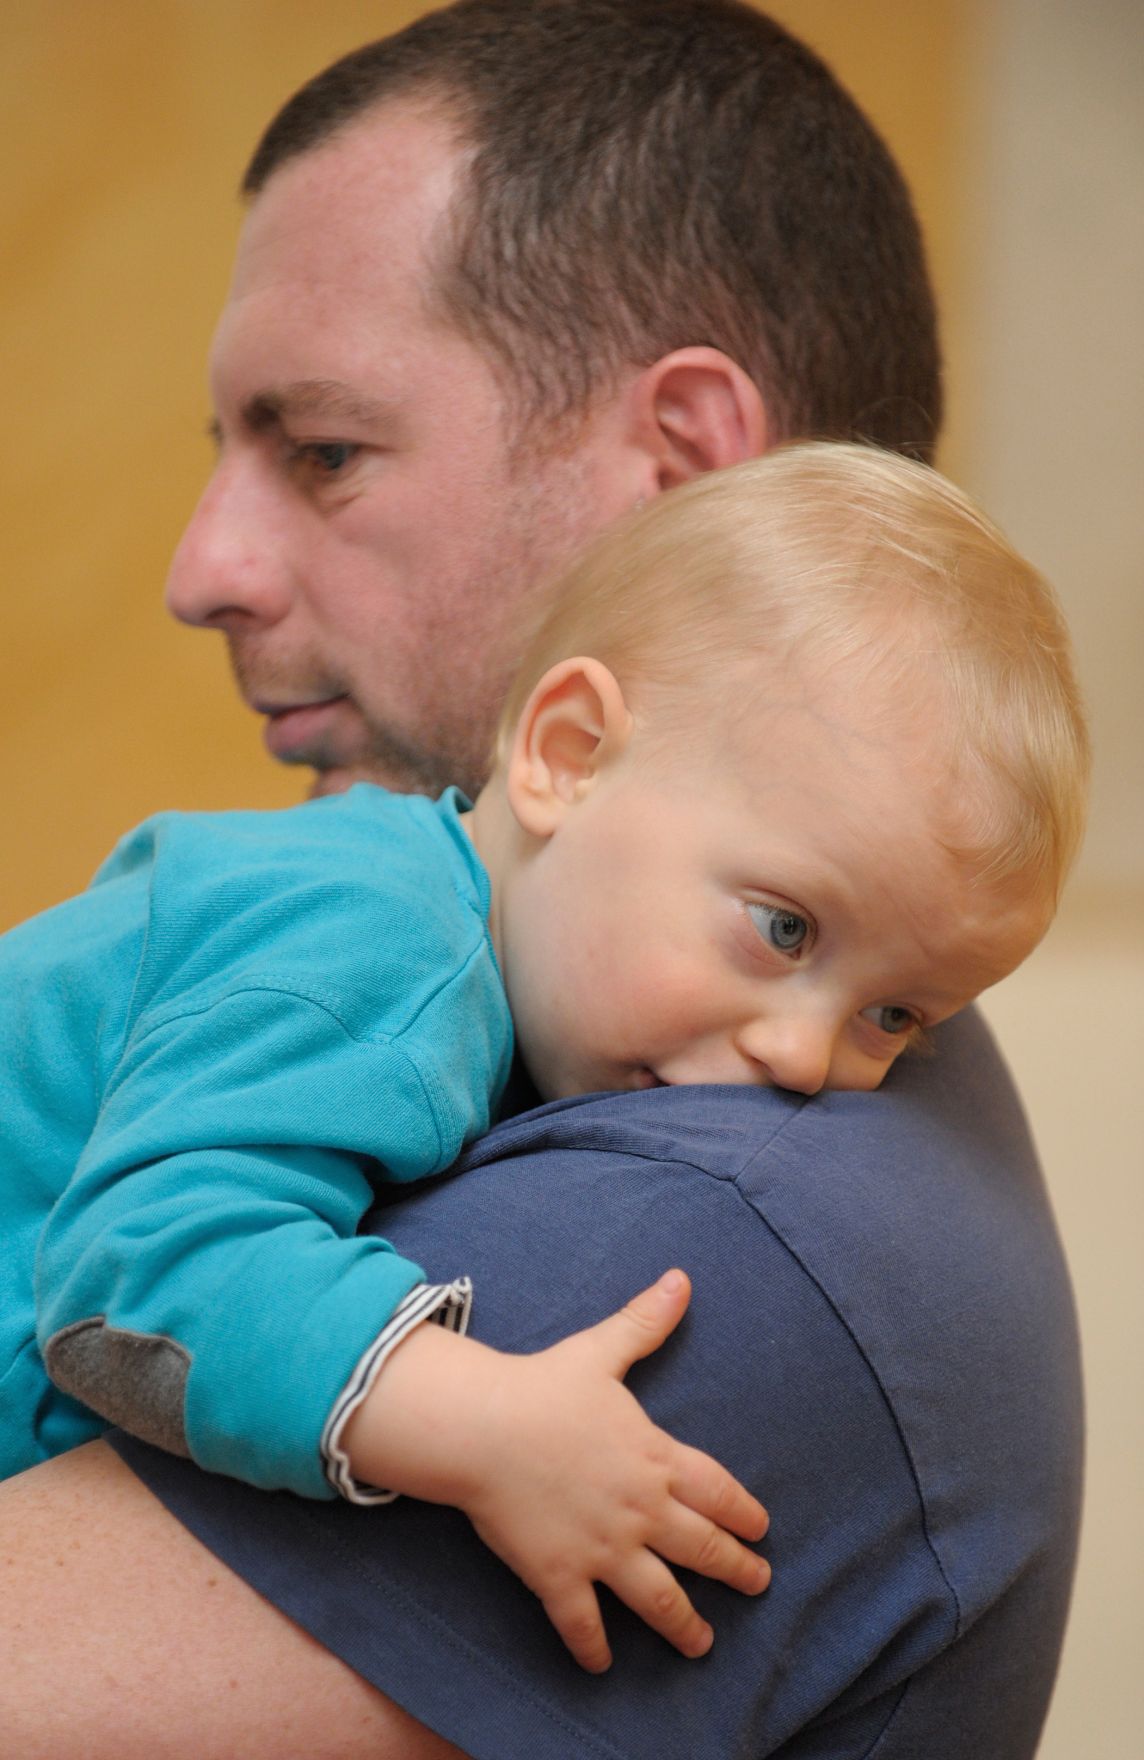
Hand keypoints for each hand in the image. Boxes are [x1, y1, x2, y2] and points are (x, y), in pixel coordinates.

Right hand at [342, 1270, 769, 1671]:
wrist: (484, 1428)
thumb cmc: (543, 1387)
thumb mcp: (602, 1352)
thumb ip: (646, 1322)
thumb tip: (681, 1278)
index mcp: (656, 1457)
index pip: (718, 1491)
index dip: (744, 1512)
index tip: (762, 1528)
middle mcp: (641, 1510)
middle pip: (702, 1549)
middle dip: (736, 1570)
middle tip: (758, 1585)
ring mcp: (603, 1549)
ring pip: (658, 1600)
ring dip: (684, 1626)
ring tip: (702, 1643)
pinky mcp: (560, 1576)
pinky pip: (584, 1623)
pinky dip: (594, 1648)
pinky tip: (602, 1666)